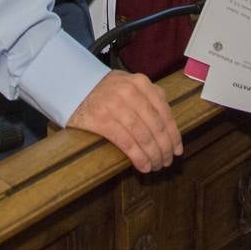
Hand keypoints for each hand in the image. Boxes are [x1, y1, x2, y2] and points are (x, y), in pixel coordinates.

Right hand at [67, 70, 182, 173]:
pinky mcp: (102, 120)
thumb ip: (149, 94)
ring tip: (156, 166)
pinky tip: (142, 166)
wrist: (72, 87)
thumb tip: (168, 117)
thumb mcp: (129, 83)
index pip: (164, 112)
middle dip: (164, 148)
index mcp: (142, 84)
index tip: (178, 149)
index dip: (174, 134)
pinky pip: (126, 142)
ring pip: (143, 136)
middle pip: (156, 126)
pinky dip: (137, 157)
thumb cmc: (105, 89)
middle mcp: (131, 93)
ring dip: (153, 155)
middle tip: (167, 161)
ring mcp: (116, 106)